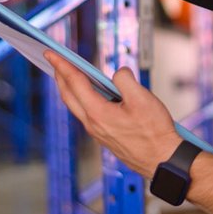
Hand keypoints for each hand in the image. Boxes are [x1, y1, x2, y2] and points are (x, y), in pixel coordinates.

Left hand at [45, 53, 180, 178]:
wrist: (161, 159)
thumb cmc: (154, 133)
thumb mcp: (142, 98)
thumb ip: (125, 80)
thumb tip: (119, 73)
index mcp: (98, 112)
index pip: (75, 83)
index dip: (62, 65)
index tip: (51, 53)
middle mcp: (93, 124)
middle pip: (69, 96)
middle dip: (60, 76)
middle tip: (54, 61)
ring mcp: (98, 132)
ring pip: (76, 106)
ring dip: (69, 88)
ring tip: (68, 75)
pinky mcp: (105, 137)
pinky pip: (86, 114)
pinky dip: (81, 99)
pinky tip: (90, 95)